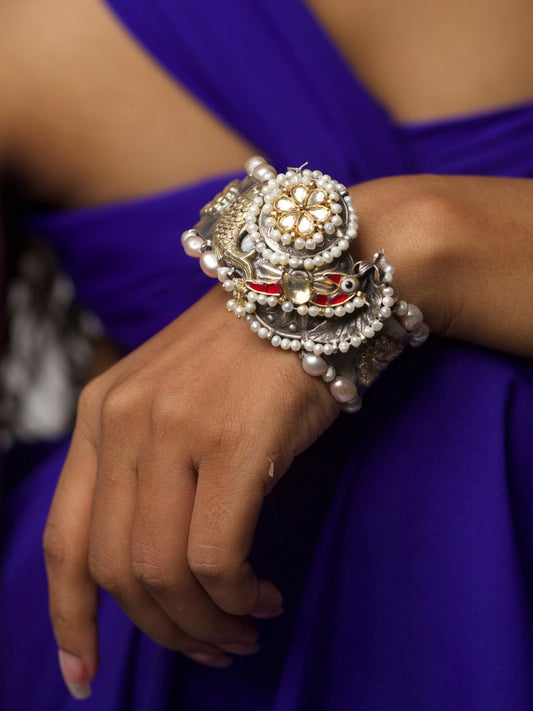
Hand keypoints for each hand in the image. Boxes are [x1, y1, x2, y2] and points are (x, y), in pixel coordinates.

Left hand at [43, 285, 338, 695]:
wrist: (312, 289)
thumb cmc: (250, 354)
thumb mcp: (176, 402)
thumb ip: (145, 469)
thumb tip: (146, 563)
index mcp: (99, 413)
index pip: (63, 540)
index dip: (71, 618)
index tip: (85, 672)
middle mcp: (123, 421)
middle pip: (116, 570)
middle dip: (162, 630)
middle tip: (209, 648)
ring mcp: (175, 430)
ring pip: (165, 572)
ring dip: (203, 621)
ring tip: (240, 628)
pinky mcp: (234, 445)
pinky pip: (219, 557)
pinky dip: (238, 595)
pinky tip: (263, 595)